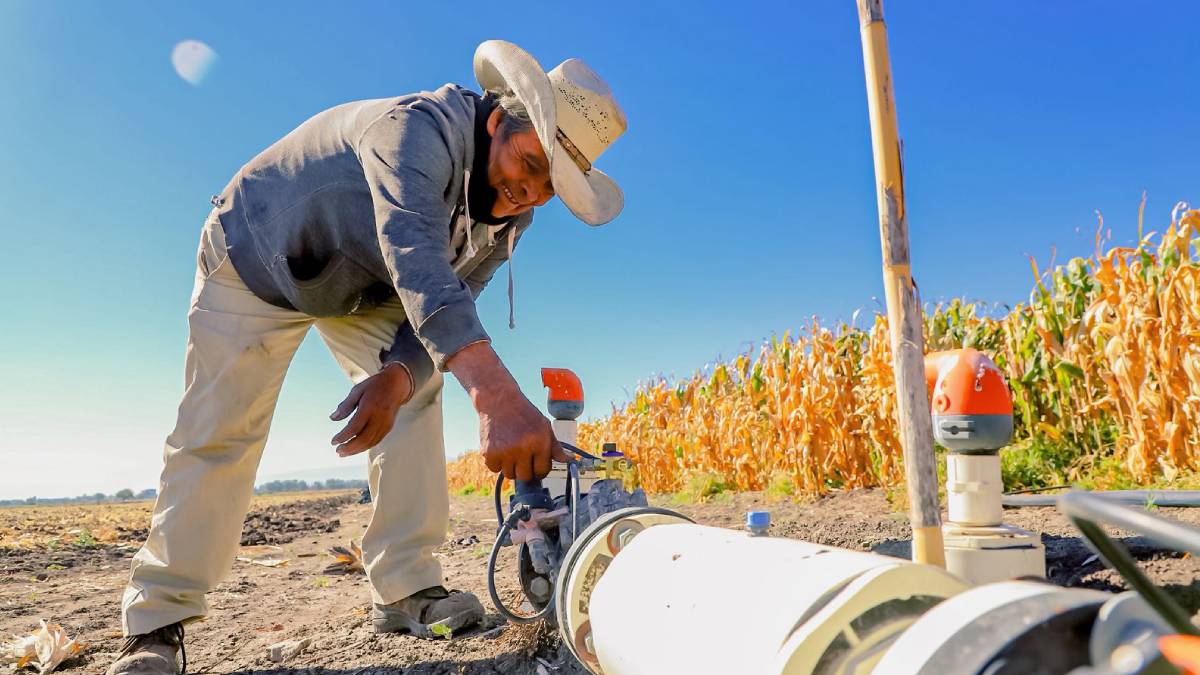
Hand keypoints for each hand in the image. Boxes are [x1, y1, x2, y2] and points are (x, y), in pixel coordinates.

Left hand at [329, 364, 412, 456]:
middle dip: (349, 447)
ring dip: (356, 450)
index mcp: (369, 406)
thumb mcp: (357, 390)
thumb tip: (332, 418)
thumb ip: (345, 406)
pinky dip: (365, 447)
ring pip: (370, 442)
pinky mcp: (389, 427)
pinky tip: (356, 448)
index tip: (333, 442)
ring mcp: (385, 423)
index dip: (343, 436)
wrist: (396, 385)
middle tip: (338, 451)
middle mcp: (379, 417)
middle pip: (363, 438)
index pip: (355, 427)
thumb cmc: (374, 386)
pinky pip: (376, 440)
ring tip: (344, 453)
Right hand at [447, 342, 568, 479]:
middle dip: (525, 470)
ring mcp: (505, 451)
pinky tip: (500, 448)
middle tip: (523, 458)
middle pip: (525, 477)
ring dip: (511, 466)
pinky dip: (496, 462)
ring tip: (511, 450)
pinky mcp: (489, 452)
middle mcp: (523, 448)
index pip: (542, 471)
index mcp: (539, 441)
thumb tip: (569, 460)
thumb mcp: (544, 426)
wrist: (499, 400)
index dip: (539, 470)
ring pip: (509, 475)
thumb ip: (555, 446)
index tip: (536, 465)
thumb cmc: (524, 413)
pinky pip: (495, 469)